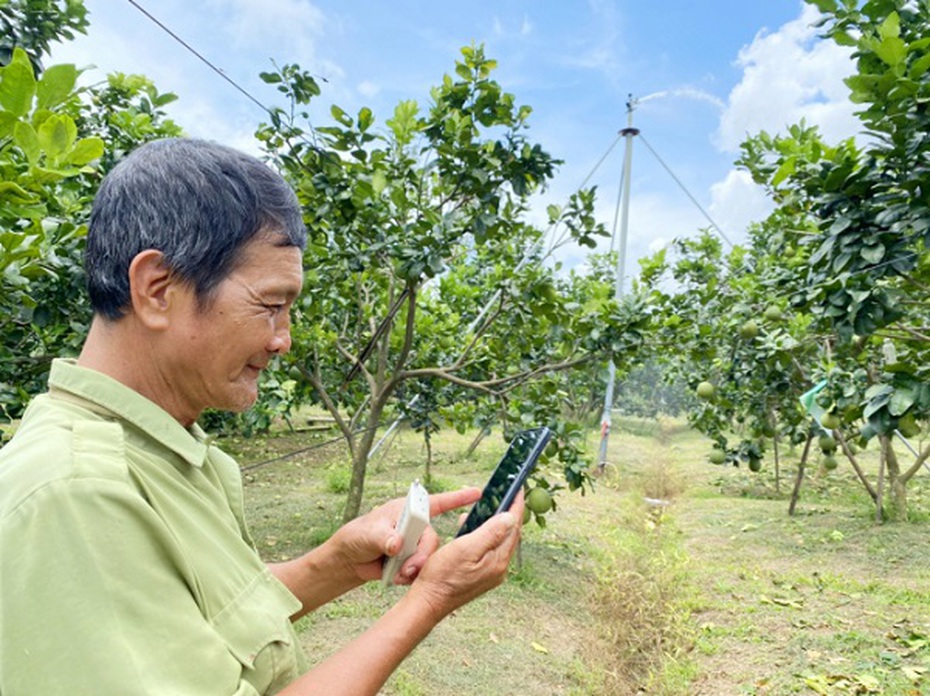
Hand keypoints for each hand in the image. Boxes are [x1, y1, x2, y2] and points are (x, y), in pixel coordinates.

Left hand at [328, 487, 481, 584]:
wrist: (350, 560)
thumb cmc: (357, 536)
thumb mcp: (369, 534)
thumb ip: (384, 538)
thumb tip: (396, 544)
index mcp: (409, 511)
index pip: (438, 502)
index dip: (459, 497)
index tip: (478, 493)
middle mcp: (415, 526)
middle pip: (432, 539)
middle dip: (423, 555)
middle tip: (409, 568)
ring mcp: (414, 544)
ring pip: (428, 557)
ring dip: (415, 568)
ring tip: (399, 573)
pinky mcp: (411, 561)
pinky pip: (420, 570)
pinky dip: (410, 576)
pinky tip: (398, 577)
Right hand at [408, 492, 524, 620]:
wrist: (428, 603)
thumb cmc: (442, 577)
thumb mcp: (465, 549)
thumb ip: (490, 533)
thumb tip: (510, 517)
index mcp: (498, 560)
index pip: (514, 527)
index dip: (516, 505)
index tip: (518, 488)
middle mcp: (499, 568)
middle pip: (509, 534)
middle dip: (507, 512)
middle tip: (504, 494)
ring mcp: (491, 573)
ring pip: (499, 541)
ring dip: (493, 523)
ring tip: (484, 508)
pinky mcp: (481, 575)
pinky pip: (489, 549)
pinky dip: (484, 534)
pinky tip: (470, 529)